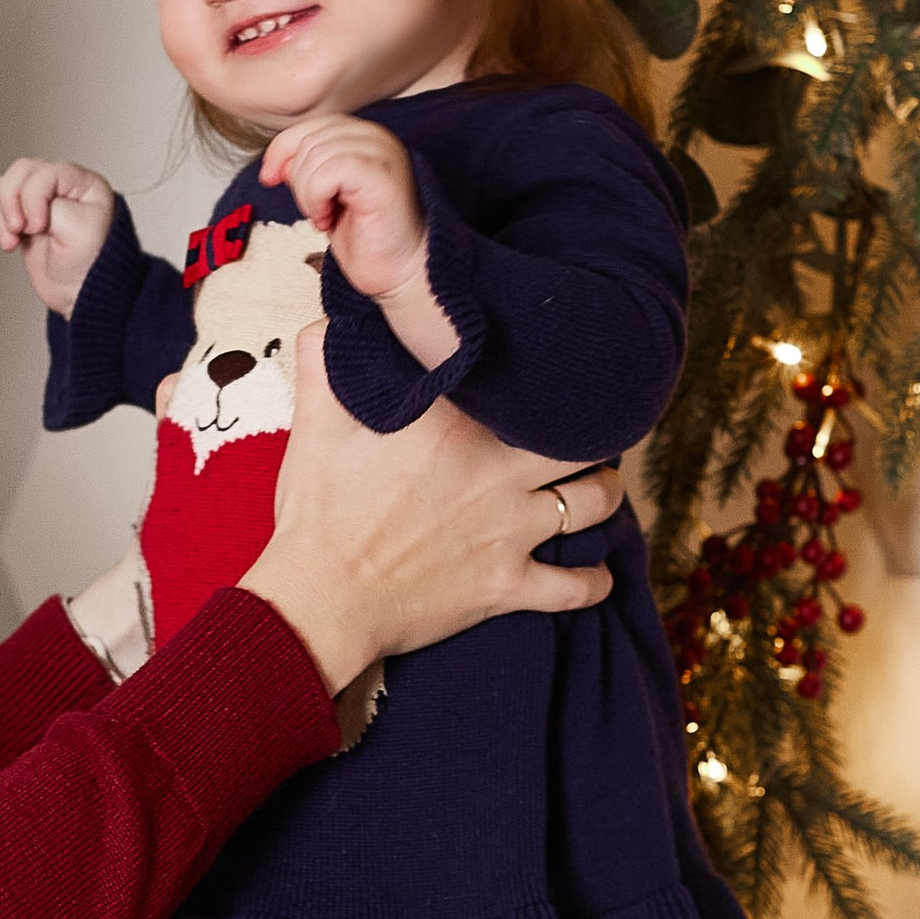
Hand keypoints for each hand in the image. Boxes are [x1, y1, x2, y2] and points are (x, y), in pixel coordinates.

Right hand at [0, 159, 116, 319]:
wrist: (81, 296)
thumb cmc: (91, 266)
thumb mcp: (78, 229)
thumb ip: (50, 207)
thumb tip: (23, 206)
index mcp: (83, 183)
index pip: (45, 172)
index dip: (33, 197)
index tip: (38, 227)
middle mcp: (61, 187)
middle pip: (19, 173)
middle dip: (10, 202)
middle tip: (18, 231)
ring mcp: (39, 203)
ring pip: (4, 188)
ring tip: (10, 243)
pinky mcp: (22, 220)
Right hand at [239, 326, 618, 692]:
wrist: (321, 602)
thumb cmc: (318, 513)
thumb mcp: (314, 422)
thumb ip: (325, 356)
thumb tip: (335, 316)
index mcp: (457, 422)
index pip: (525, 381)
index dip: (544, 373)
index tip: (545, 371)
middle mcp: (498, 470)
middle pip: (582, 439)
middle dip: (592, 433)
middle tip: (584, 432)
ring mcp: (510, 529)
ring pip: (596, 503)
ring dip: (604, 494)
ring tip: (596, 488)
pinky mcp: (509, 585)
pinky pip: (578, 586)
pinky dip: (594, 581)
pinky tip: (595, 574)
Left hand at [260, 117, 427, 302]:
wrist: (400, 272)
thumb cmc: (367, 239)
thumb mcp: (324, 197)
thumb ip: (305, 171)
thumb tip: (277, 161)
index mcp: (364, 138)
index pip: (310, 126)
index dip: (282, 149)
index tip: (269, 178)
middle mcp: (377, 137)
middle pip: (309, 140)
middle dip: (299, 180)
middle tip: (316, 211)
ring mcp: (382, 152)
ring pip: (315, 154)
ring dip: (308, 194)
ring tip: (326, 216)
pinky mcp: (381, 174)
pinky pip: (328, 171)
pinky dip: (317, 198)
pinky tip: (330, 218)